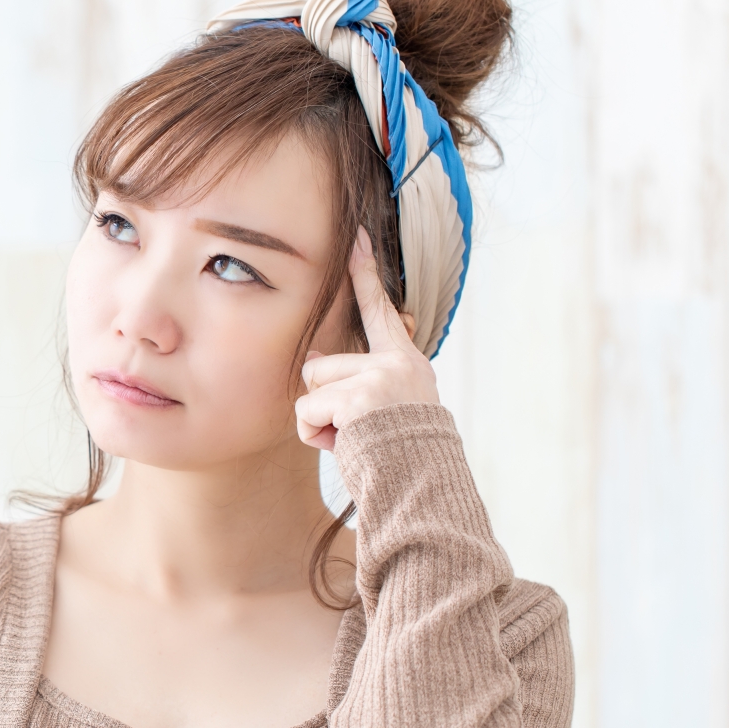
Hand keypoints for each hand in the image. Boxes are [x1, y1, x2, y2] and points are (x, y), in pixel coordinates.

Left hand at [294, 228, 440, 450]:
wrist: (421, 490)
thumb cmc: (400, 460)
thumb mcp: (382, 413)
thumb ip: (353, 381)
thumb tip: (311, 358)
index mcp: (406, 363)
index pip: (380, 311)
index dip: (365, 274)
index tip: (356, 237)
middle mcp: (397, 363)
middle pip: (321, 366)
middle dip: (324, 404)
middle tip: (358, 433)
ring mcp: (380, 377)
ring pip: (311, 389)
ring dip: (321, 423)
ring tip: (356, 442)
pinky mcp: (360, 396)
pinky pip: (307, 412)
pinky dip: (316, 437)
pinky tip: (348, 448)